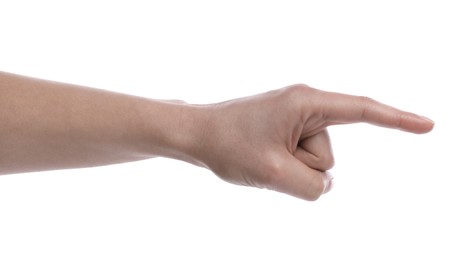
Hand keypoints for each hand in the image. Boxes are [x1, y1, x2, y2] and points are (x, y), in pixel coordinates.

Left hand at [192, 84, 433, 200]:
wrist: (197, 136)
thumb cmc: (228, 146)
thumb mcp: (273, 172)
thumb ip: (312, 186)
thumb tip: (325, 184)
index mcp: (306, 103)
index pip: (363, 111)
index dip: (398, 121)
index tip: (428, 126)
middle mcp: (306, 109)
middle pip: (328, 158)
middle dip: (301, 170)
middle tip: (264, 158)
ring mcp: (296, 123)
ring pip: (314, 168)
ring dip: (289, 172)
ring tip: (259, 157)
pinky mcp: (288, 136)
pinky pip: (301, 165)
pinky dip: (285, 171)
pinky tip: (262, 160)